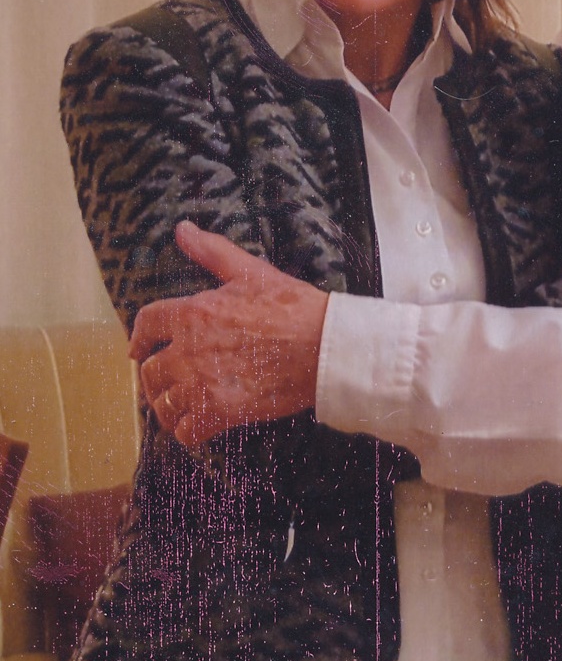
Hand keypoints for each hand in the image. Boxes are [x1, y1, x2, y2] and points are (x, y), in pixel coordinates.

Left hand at [131, 221, 326, 446]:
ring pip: (164, 405)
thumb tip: (183, 229)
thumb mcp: (251, 271)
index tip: (138, 350)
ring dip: (169, 408)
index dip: (139, 338)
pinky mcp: (220, 413)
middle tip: (166, 385)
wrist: (323, 346)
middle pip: (150, 372)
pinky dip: (189, 431)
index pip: (147, 324)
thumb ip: (212, 252)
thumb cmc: (292, 307)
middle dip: (155, 379)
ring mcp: (202, 384)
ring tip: (181, 410)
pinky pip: (187, 431)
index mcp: (193, 312)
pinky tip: (199, 427)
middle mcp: (188, 350)